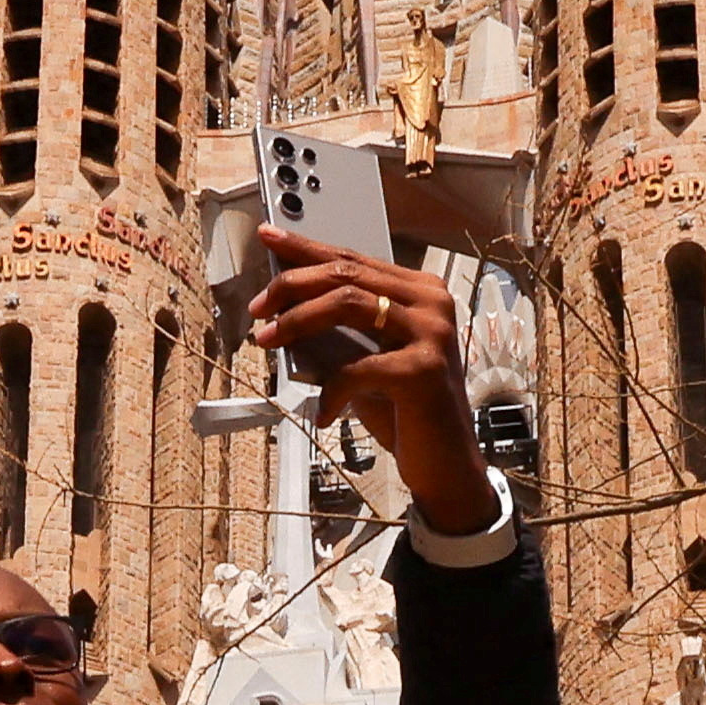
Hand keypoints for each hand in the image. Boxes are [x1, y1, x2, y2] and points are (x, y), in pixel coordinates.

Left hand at [250, 238, 493, 529]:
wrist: (447, 466)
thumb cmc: (405, 413)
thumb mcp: (368, 362)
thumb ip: (339, 332)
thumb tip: (282, 309)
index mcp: (421, 291)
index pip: (354, 259)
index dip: (307, 247)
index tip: (269, 238)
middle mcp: (432, 302)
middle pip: (346, 274)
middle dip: (291, 285)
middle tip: (258, 307)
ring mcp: (432, 332)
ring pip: (347, 303)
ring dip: (296, 321)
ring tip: (267, 340)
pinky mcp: (423, 369)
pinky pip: (356, 366)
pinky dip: (330, 390)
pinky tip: (322, 413)